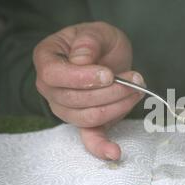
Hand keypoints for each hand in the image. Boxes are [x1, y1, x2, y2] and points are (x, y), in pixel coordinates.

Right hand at [34, 21, 144, 159]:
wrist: (108, 55)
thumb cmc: (99, 42)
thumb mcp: (97, 32)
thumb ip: (88, 42)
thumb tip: (81, 61)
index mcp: (47, 60)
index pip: (54, 76)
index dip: (82, 78)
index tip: (108, 74)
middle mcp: (50, 89)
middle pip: (74, 100)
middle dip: (110, 92)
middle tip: (135, 79)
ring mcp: (66, 109)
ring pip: (88, 116)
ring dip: (117, 106)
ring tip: (137, 90)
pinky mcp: (84, 122)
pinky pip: (89, 138)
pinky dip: (101, 147)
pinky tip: (115, 153)